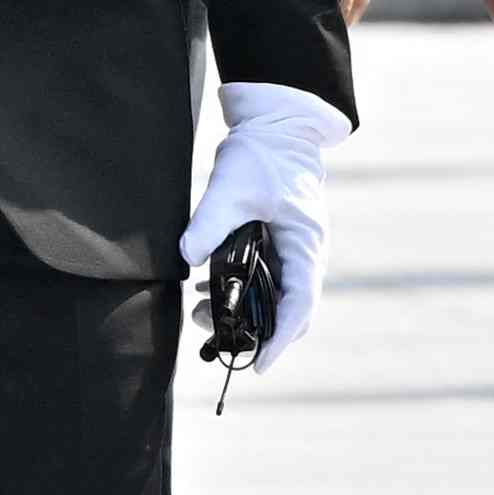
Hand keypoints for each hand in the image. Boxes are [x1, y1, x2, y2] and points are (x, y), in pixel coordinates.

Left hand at [182, 81, 345, 372]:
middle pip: (288, 310)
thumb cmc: (261, 155)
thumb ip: (210, 223)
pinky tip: (201, 289)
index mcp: (306, 245)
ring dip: (239, 311)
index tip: (258, 365)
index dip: (280, 338)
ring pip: (271, 297)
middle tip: (214, 338)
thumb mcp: (231, 188)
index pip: (299, 305)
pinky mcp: (275, 243)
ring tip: (197, 314)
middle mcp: (304, 254)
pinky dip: (235, 290)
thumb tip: (187, 257)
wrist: (274, 128)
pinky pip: (260, 278)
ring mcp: (291, 250)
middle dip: (254, 331)